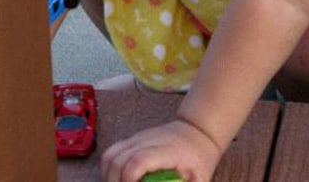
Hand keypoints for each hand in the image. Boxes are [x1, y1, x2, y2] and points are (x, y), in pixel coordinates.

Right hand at [101, 119, 221, 181]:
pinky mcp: (132, 141)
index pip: (139, 160)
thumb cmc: (199, 157)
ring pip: (110, 156)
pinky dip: (108, 170)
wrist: (198, 132)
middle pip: (118, 159)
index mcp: (167, 151)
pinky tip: (117, 180)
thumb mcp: (200, 178)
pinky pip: (110, 154)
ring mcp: (138, 139)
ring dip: (109, 177)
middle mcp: (148, 142)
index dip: (129, 178)